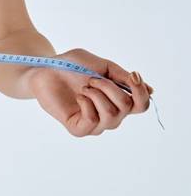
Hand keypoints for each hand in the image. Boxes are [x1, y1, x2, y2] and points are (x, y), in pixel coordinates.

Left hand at [25, 47, 153, 136]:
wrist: (46, 69)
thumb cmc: (72, 66)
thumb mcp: (102, 66)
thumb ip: (123, 78)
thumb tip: (150, 91)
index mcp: (117, 100)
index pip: (141, 105)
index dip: (141, 91)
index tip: (132, 74)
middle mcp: (109, 115)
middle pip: (127, 107)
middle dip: (111, 88)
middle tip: (92, 79)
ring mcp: (94, 124)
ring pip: (112, 115)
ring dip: (98, 94)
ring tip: (84, 87)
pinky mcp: (77, 129)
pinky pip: (92, 121)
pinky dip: (87, 104)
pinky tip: (79, 97)